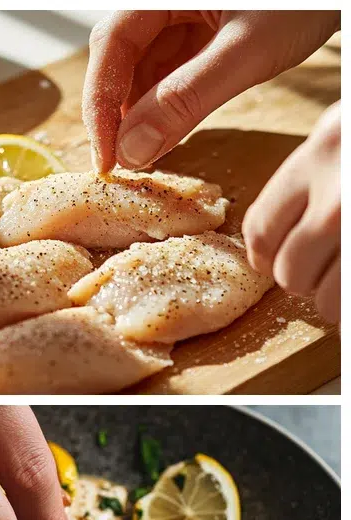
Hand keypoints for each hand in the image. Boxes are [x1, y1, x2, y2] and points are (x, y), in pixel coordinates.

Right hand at [83, 11, 338, 171]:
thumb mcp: (248, 49)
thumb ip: (187, 99)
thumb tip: (133, 150)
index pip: (110, 46)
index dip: (100, 104)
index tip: (107, 156)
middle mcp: (164, 2)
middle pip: (121, 58)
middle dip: (120, 111)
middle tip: (126, 161)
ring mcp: (183, 14)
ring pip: (144, 67)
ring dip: (143, 111)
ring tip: (152, 151)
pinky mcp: (203, 29)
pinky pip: (172, 68)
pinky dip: (169, 101)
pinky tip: (174, 128)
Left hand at [243, 102, 339, 322]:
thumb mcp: (345, 131)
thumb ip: (316, 166)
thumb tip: (289, 210)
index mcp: (318, 157)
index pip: (260, 229)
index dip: (265, 254)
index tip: (276, 260)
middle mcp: (338, 196)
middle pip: (287, 270)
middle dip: (301, 278)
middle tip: (321, 269)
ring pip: (323, 296)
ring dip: (331, 297)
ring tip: (342, 278)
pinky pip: (348, 302)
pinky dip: (346, 305)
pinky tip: (349, 289)